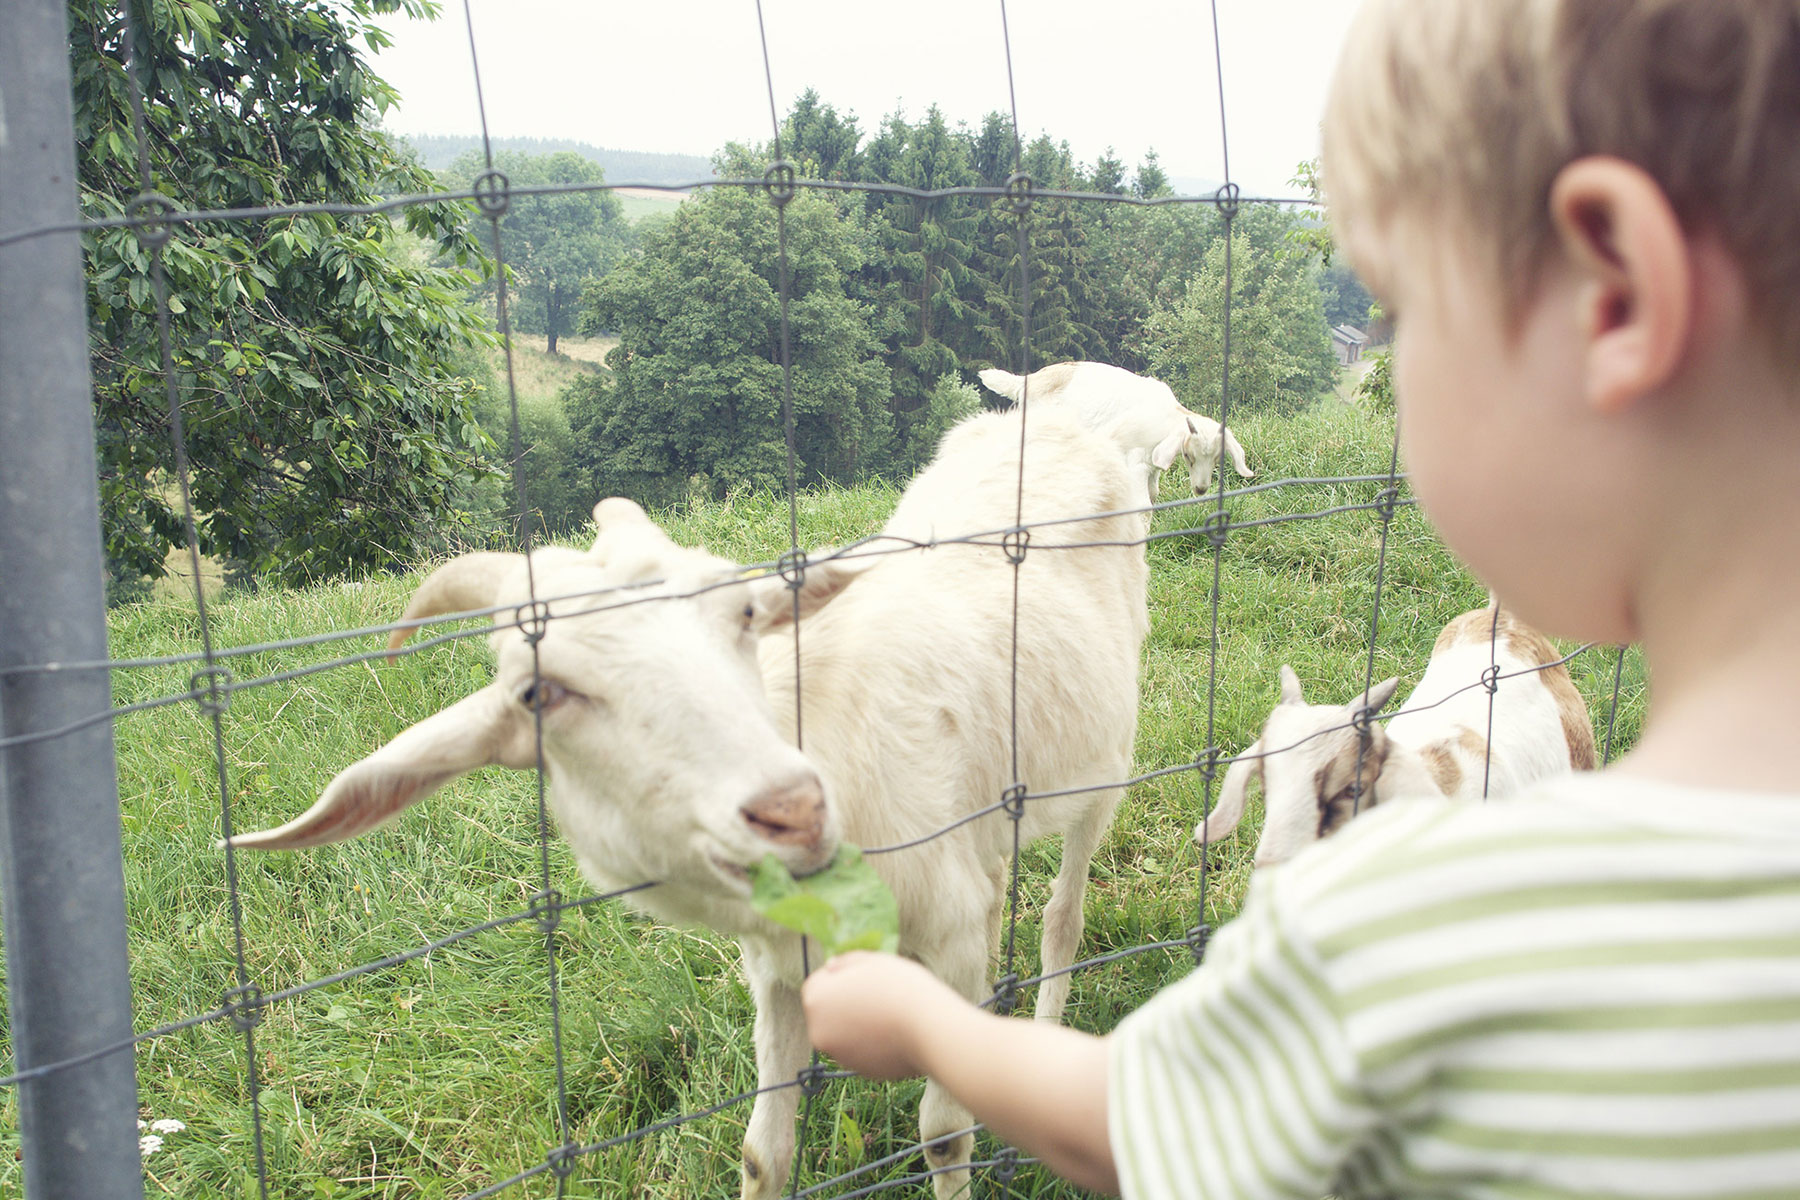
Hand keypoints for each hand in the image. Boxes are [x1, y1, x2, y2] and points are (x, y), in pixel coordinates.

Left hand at [800, 950, 965, 1078]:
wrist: (930, 1029)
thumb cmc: (901, 988)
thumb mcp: (872, 961)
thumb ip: (846, 963)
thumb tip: (830, 967)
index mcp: (815, 1000)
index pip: (820, 983)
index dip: (845, 977)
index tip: (869, 978)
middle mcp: (818, 1032)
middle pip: (831, 1011)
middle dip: (849, 1003)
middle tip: (882, 995)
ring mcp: (839, 1056)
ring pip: (848, 1032)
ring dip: (862, 1023)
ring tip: (892, 1014)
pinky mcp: (860, 1071)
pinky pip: (865, 1050)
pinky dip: (876, 1043)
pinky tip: (897, 1033)